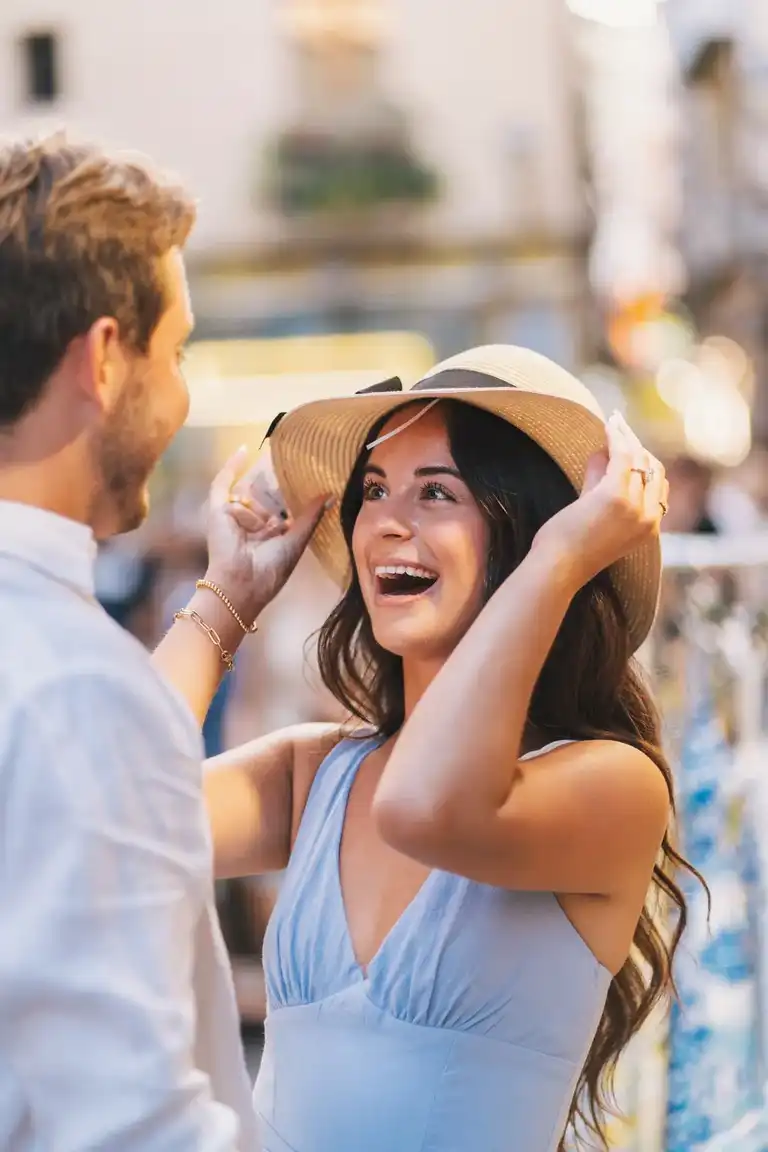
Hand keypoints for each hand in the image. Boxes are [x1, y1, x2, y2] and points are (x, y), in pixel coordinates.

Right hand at [204, 445, 330, 621]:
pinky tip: (245, 450)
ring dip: (258, 510)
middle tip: (292, 468)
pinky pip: (224, 483)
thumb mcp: (296, 540)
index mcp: (270, 536)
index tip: (308, 478)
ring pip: (253, 496)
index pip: (282, 510)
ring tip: (257, 532)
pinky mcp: (218, 509)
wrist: (241, 582)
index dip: (293, 497)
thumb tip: (330, 495)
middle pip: (265, 498)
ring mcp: (235, 516)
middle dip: (275, 488)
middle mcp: (253, 524)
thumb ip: (310, 516)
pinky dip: (232, 466)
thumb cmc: (270, 568)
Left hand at [531, 412, 667, 590]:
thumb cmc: (570, 548)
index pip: (658, 484)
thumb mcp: (595, 514)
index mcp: (650, 527)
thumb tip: (603, 452)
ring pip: (638, 459)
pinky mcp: (615, 495)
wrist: (558, 568)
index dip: (645, 461)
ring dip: (625, 438)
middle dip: (637, 446)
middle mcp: (649, 517)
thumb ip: (601, 484)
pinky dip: (616, 437)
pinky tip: (609, 425)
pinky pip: (622, 455)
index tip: (630, 444)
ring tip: (613, 424)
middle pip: (652, 468)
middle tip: (619, 429)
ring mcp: (635, 506)